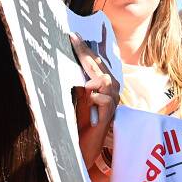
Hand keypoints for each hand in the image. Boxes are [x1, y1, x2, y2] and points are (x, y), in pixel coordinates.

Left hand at [70, 34, 119, 166]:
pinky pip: (104, 100)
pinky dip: (95, 97)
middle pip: (100, 66)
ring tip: (83, 84)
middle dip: (85, 52)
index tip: (74, 35)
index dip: (86, 48)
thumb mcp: (80, 98)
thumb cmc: (84, 121)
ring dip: (92, 79)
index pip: (96, 62)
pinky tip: (90, 100)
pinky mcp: (110, 115)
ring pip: (105, 80)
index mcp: (104, 84)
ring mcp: (113, 102)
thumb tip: (68, 63)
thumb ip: (80, 83)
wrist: (87, 147)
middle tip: (73, 39)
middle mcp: (112, 89)